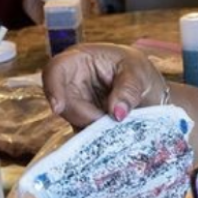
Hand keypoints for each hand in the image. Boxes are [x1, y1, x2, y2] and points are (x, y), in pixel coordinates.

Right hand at [42, 43, 166, 126]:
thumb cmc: (137, 69)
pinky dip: (99, 137)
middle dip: (85, 116)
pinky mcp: (83, 122)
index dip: (53, 88)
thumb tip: (117, 114)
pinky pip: (83, 135)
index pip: (56, 70)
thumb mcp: (138, 72)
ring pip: (74, 122)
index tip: (58, 108)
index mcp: (79, 59)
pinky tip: (116, 133)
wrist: (144, 87)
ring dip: (94, 129)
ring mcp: (76, 104)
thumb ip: (129, 90)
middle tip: (112, 122)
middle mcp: (71, 82)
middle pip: (63, 103)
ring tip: (120, 125)